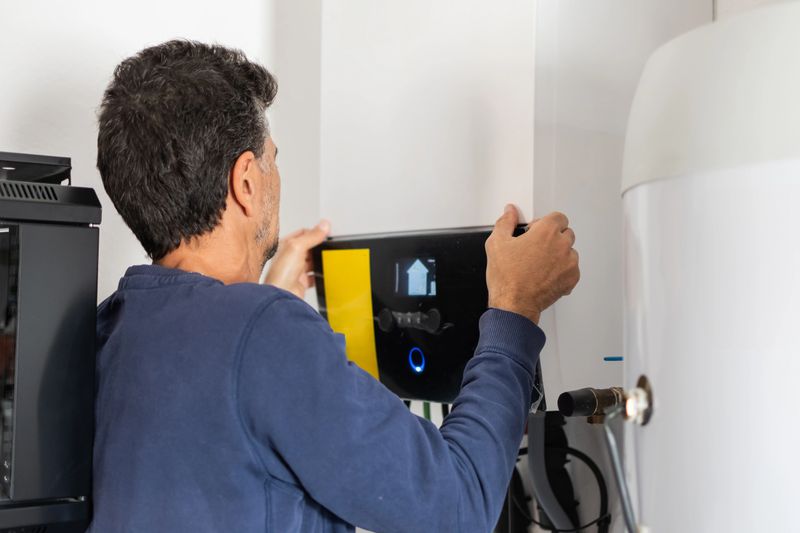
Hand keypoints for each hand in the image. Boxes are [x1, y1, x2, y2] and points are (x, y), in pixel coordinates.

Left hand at [264, 220, 329, 297]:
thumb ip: (312, 236)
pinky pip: (313, 277)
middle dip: (319, 246)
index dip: (315, 231)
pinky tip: (324, 273)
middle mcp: (290, 258)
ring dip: (319, 260)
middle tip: (329, 245)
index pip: (303, 233)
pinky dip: (320, 275)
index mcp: (286, 245)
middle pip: (308, 248)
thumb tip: (324, 225)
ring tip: (328, 258)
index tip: (327, 232)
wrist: (281, 297)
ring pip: (311, 262)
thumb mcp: (297, 247)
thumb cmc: (280, 274)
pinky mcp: (301, 282)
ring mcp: (296, 271)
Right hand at [485, 205, 579, 323]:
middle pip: (566, 233)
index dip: (545, 223)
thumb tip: (510, 212)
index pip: (558, 217)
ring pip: (569, 252)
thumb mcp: (497, 243)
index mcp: (546, 232)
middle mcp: (562, 245)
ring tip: (540, 264)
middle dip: (553, 238)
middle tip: (536, 249)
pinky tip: (545, 275)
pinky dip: (562, 271)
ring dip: (559, 254)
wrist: (514, 304)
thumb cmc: (507, 277)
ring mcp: (569, 263)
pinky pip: (571, 269)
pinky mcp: (571, 279)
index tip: (536, 231)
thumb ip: (505, 222)